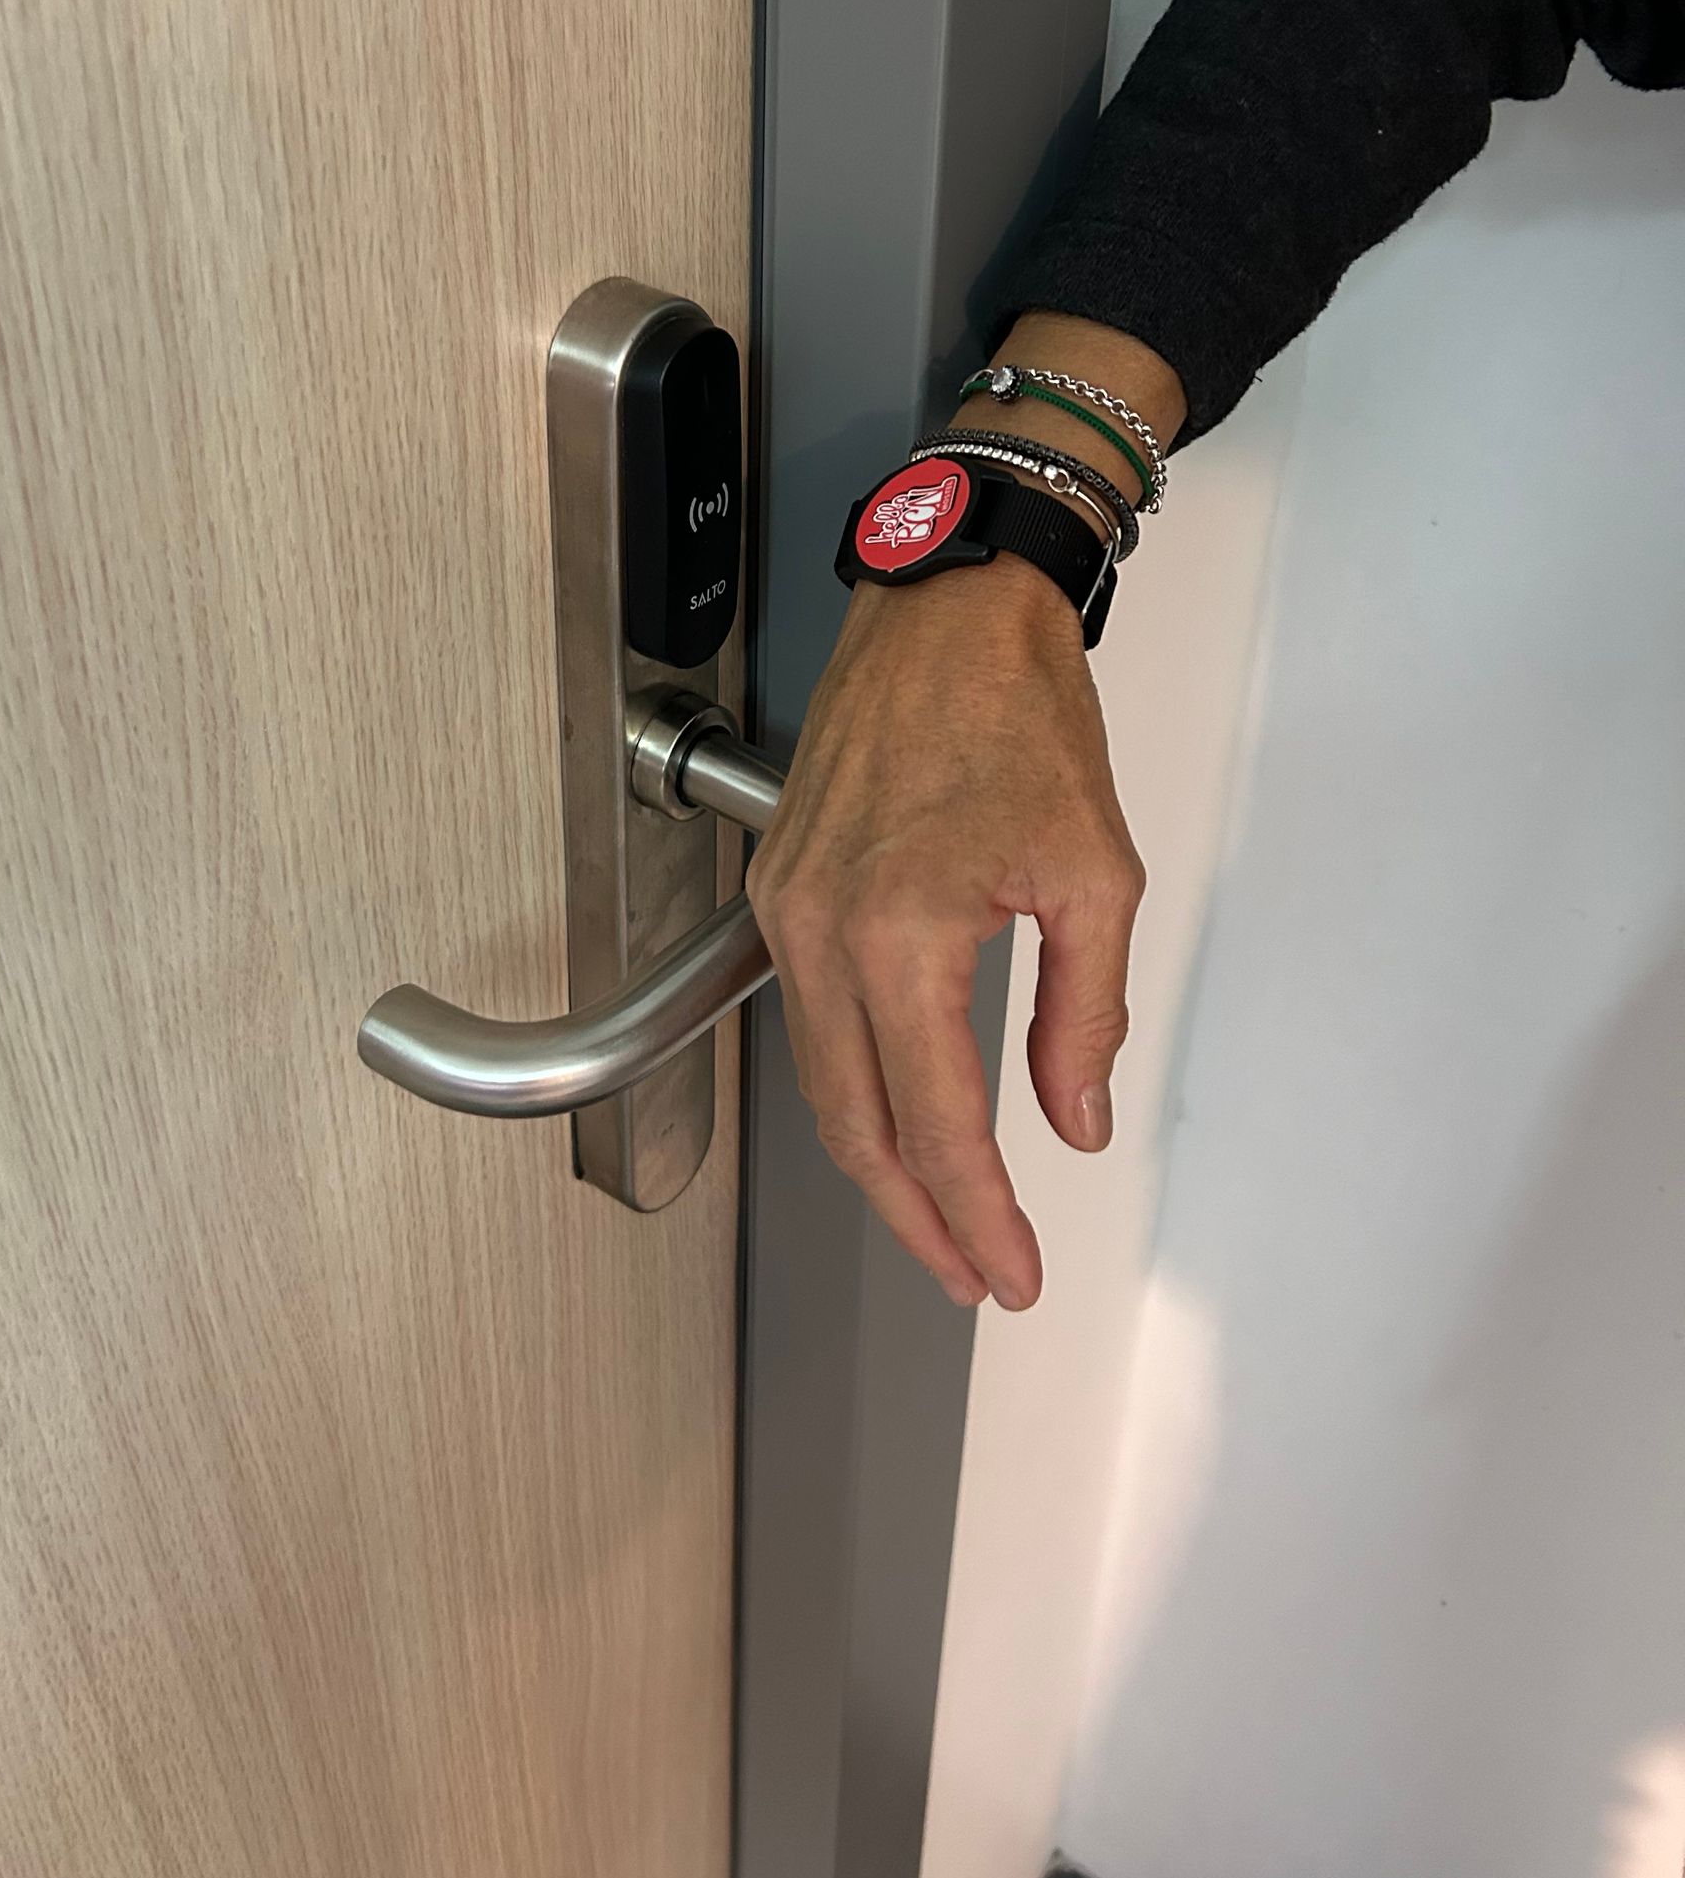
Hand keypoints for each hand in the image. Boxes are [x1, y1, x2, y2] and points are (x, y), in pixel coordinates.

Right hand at [746, 555, 1144, 1311]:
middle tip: (975, 1269)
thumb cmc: (1019, 711)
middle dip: (916, 1216)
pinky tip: (901, 1107)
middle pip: (853, 1126)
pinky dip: (854, 1081)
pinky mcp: (780, 885)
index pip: (936, 1122)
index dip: (977, 1216)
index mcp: (899, 931)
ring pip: (822, 1078)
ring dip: (880, 1157)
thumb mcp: (1097, 873)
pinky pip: (810, 1015)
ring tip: (946, 1210)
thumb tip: (1073, 1119)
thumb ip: (1084, 1015)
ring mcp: (787, 907)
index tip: (1011, 1270)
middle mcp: (820, 928)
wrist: (949, 606)